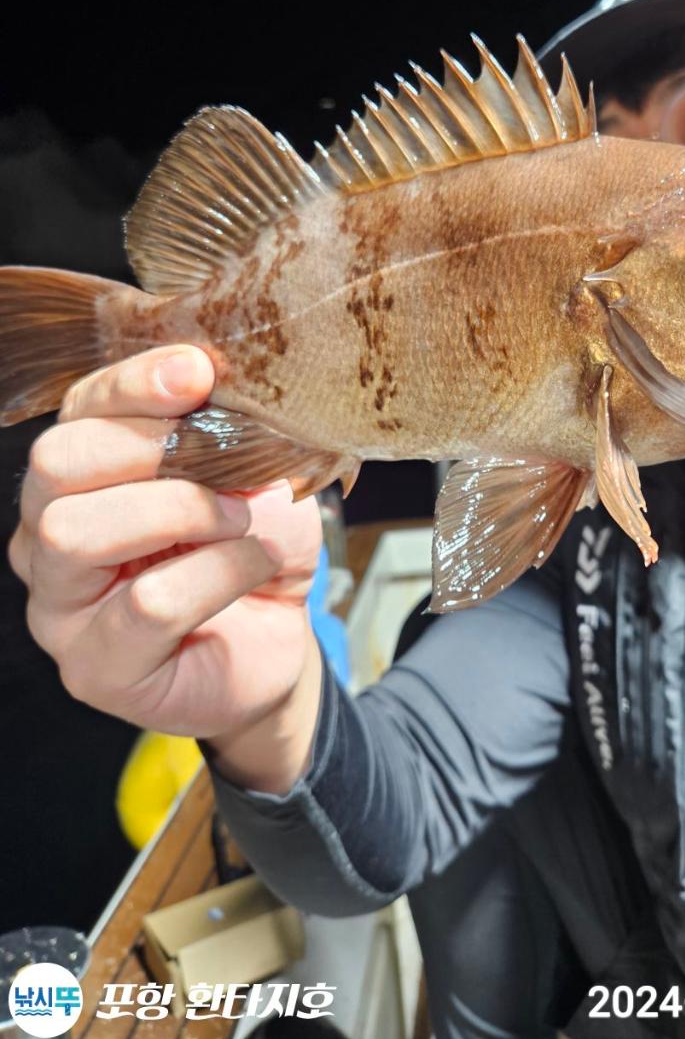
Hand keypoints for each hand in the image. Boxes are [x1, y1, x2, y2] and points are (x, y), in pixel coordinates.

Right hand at [8, 345, 324, 790]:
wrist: (282, 637)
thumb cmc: (254, 546)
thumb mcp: (254, 472)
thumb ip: (227, 429)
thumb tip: (217, 385)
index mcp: (81, 473)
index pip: (78, 411)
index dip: (134, 384)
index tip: (198, 371)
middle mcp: (48, 534)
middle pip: (54, 464)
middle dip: (148, 448)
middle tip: (226, 458)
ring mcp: (61, 607)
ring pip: (76, 532)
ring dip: (179, 511)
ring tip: (240, 520)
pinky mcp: (95, 667)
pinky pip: (147, 603)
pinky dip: (219, 572)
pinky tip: (256, 564)